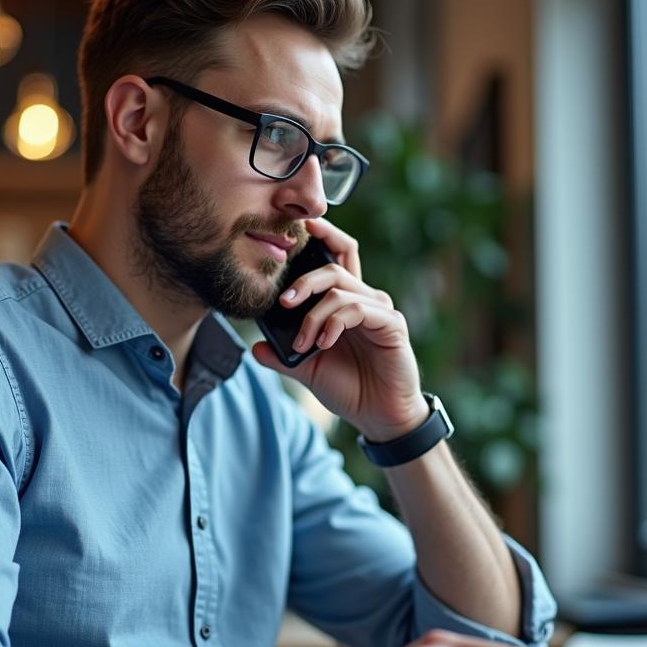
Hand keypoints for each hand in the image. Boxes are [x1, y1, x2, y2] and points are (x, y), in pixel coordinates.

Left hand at [251, 217, 427, 439]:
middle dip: (303, 279)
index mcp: (347, 302)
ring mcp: (379, 310)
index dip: (322, 235)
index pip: (337, 255)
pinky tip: (323, 344)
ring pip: (340, 289)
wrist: (378, 417)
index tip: (296, 230)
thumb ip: (284, 356)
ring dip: (313, 314)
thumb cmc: (350, 389)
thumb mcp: (308, 370)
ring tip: (304, 343)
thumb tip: (256, 346)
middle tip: (283, 302)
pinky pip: (356, 310)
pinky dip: (333, 324)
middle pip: (333, 265)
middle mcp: (365, 299)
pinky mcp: (391, 324)